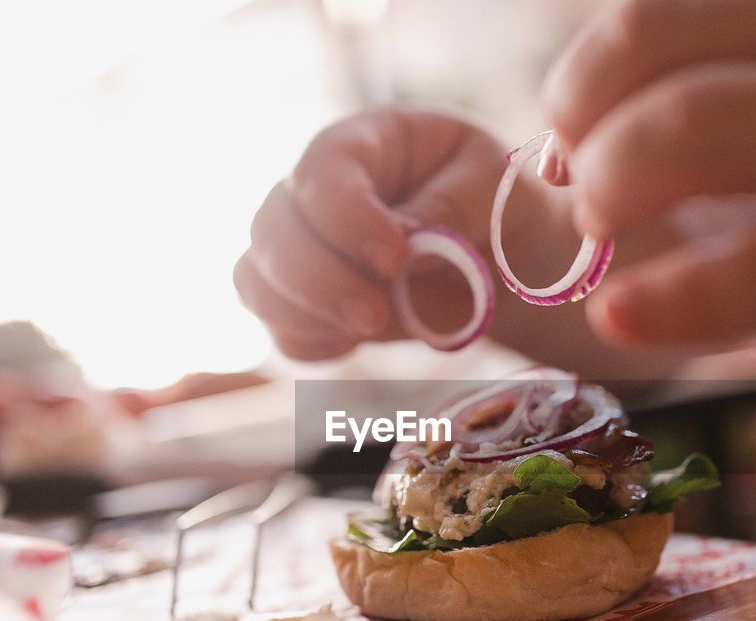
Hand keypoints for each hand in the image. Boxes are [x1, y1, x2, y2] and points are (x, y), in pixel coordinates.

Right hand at [236, 108, 554, 361]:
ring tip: (370, 326)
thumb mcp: (491, 184)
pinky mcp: (306, 304)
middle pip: (273, 227)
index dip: (346, 216)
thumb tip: (404, 245)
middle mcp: (314, 192)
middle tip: (375, 314)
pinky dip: (310, 342)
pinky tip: (354, 340)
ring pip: (256, 279)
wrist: (499, 254)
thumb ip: (449, 208)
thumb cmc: (494, 200)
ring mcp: (302, 249)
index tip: (394, 259)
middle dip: (318, 279)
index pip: (323, 168)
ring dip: (304, 313)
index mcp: (363, 143)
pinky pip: (280, 329)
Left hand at [543, 0, 755, 365]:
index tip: (570, 134)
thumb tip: (606, 126)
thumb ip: (747, 84)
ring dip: (614, 187)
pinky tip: (624, 320)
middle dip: (588, 132)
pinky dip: (680, 298)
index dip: (587, 76)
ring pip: (699, 133)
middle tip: (585, 196)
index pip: (662, 14)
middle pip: (662, 57)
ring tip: (600, 236)